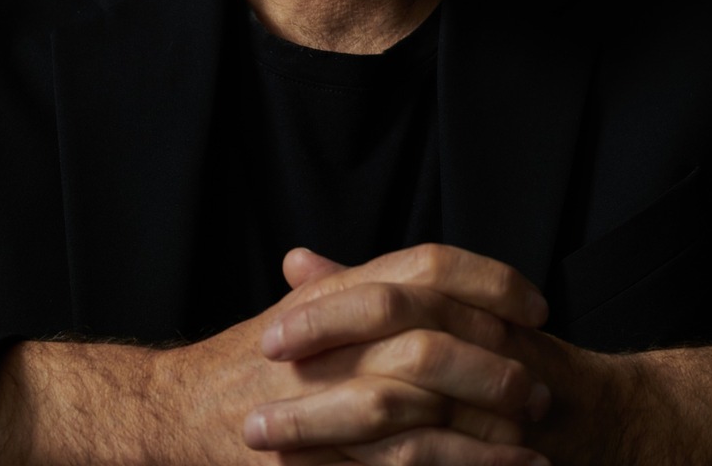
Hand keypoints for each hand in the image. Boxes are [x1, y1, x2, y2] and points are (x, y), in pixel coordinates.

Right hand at [0, 244, 549, 465]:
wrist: (169, 409)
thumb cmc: (246, 358)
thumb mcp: (304, 308)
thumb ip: (360, 286)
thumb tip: (438, 278)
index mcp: (334, 292)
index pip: (424, 266)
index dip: (488, 280)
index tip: (534, 304)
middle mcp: (326, 340)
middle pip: (428, 342)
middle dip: (494, 368)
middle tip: (542, 390)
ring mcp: (312, 404)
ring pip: (414, 417)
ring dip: (481, 440)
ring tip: (533, 455)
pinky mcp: (304, 465)